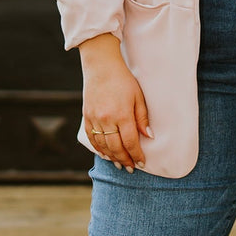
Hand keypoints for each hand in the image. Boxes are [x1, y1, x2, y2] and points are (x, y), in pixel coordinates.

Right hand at [79, 34, 151, 170]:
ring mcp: (94, 119)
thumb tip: (149, 137)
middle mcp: (107, 119)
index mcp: (122, 115)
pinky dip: (98, 148)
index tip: (141, 163)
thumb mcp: (138, 97)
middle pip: (116, 148)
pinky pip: (91, 138)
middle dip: (124, 160)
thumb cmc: (123, 80)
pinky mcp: (86, 116)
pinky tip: (105, 154)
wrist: (101, 66)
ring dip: (111, 157)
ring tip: (120, 164)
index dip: (136, 155)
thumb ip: (142, 118)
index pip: (130, 142)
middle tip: (131, 168)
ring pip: (102, 146)